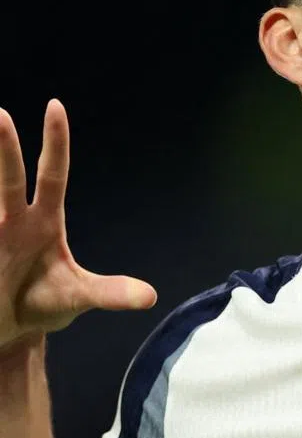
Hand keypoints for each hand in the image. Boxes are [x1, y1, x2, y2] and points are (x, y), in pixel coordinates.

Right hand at [0, 100, 155, 355]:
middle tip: (0, 115)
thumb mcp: (79, 297)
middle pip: (7, 178)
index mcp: (43, 221)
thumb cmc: (44, 304)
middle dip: (3, 148)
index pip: (52, 175)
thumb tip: (151, 297)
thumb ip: (111, 293)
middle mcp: (12, 220)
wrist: (10, 331)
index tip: (56, 106)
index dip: (55, 143)